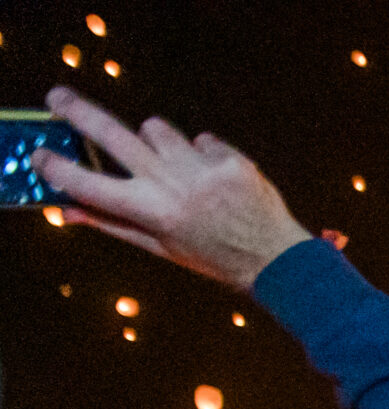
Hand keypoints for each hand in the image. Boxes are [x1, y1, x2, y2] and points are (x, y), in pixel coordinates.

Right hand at [32, 88, 313, 292]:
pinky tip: (216, 180)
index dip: (59, 168)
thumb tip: (68, 210)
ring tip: (178, 171)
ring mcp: (203, 169)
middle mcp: (174, 186)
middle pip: (113, 134)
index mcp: (152, 212)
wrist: (279, 259)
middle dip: (78, 112)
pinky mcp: (230, 159)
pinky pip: (200, 139)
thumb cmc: (215, 257)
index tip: (41, 154)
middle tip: (59, 99)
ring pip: (157, 128)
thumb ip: (114, 224)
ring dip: (156, 141)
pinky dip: (200, 154)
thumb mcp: (162, 248)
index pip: (91, 185)